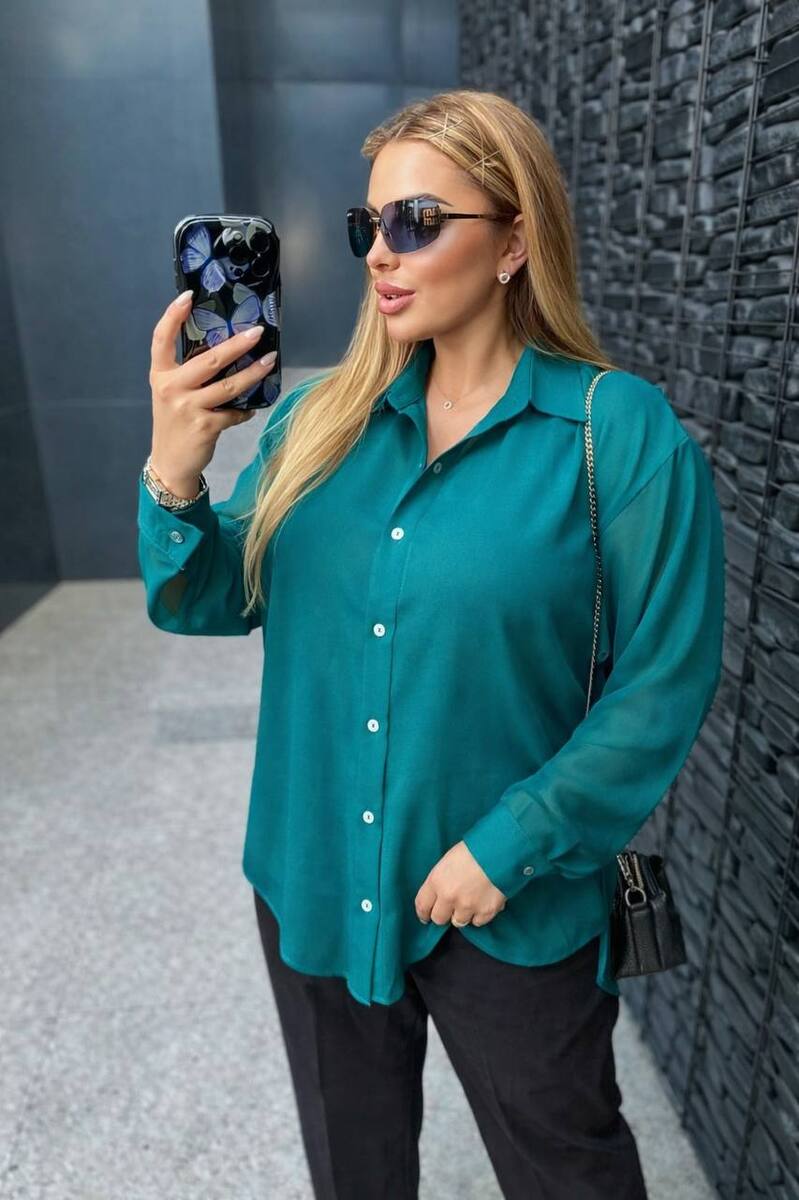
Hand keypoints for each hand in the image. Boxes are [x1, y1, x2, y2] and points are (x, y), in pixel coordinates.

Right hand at [148, 290, 276, 487]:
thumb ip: (188, 373)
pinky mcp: (205, 427)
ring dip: (253, 373)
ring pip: (229, 385)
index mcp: (160, 375)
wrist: (170, 463)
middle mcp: (171, 388)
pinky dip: (246, 410)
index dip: (172, 315)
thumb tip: (226, 349)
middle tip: (258, 331)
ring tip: (270, 360)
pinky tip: (252, 408)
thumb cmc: (175, 423)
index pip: (161, 339)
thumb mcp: (171, 394)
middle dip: (237, 344)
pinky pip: (234, 413)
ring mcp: (187, 408)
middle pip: (209, 359)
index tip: (188, 295)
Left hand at [414, 841, 507, 926]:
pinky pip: (478, 922)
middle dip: (443, 914)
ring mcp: (468, 906)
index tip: (426, 916)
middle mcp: (449, 897)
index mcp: (436, 881)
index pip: (422, 905)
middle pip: (439, 918)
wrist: (500, 849)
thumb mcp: (448, 860)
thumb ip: (440, 880)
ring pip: (458, 922)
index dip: (423, 913)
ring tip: (470, 901)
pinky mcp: (486, 911)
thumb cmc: (474, 848)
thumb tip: (439, 894)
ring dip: (462, 914)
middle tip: (450, 907)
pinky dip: (479, 915)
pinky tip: (483, 902)